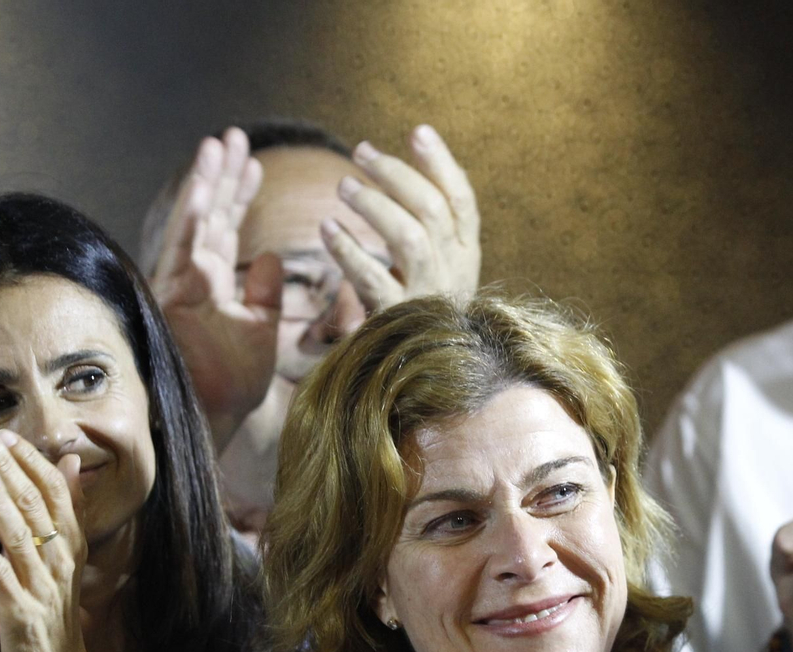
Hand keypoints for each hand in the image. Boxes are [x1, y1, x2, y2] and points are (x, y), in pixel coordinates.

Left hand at [0, 429, 89, 651]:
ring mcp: (41, 584)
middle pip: (36, 505)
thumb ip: (67, 506)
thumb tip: (69, 461)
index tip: (7, 436)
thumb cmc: (55, 605)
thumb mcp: (66, 552)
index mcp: (70, 542)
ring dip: (0, 501)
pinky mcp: (20, 610)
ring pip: (20, 535)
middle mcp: (60, 559)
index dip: (31, 461)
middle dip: (10, 470)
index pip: (55, 491)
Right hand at [150, 127, 282, 450]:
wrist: (213, 421)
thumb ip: (264, 295)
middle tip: (230, 137)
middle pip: (207, 216)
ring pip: (192, 224)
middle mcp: (193, 280)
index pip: (226, 229)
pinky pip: (183, 251)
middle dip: (220, 176)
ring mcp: (179, 287)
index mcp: (214, 286)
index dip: (239, 195)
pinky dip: (192, 219)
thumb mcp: (262, 333)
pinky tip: (203, 189)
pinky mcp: (171, 299)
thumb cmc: (233, 386)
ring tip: (216, 145)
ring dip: (205, 183)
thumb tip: (269, 256)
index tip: (254, 162)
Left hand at [322, 124, 480, 312]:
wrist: (417, 379)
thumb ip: (425, 223)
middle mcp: (455, 273)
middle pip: (432, 210)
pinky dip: (347, 250)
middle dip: (395, 174)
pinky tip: (327, 229)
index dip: (442, 163)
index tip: (417, 131)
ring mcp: (430, 298)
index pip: (462, 200)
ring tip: (343, 186)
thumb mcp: (431, 265)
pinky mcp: (399, 321)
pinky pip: (372, 279)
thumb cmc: (414, 309)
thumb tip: (407, 161)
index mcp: (465, 255)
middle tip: (360, 152)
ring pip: (410, 237)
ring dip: (374, 205)